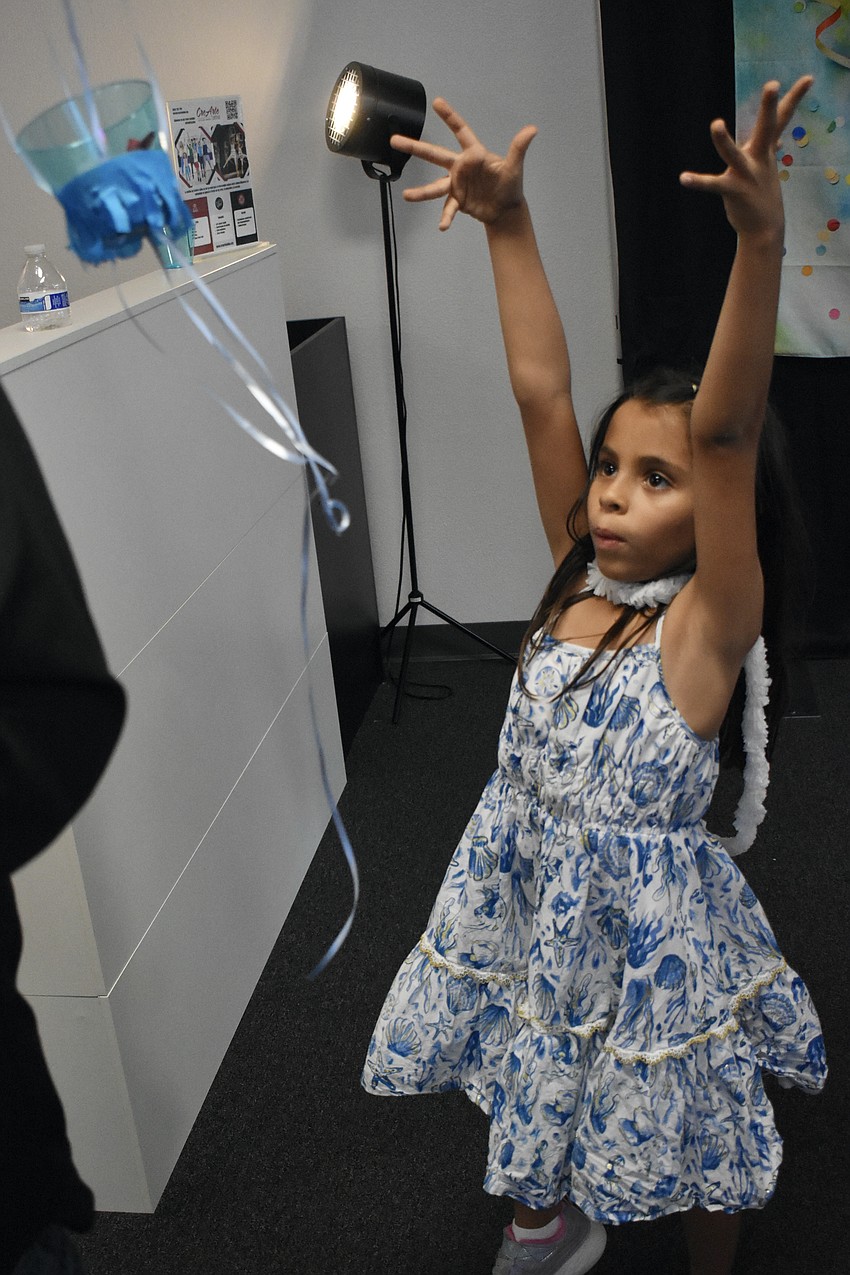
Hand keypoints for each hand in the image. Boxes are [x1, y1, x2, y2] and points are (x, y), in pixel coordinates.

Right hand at [390, 97, 537, 229]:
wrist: (505, 210)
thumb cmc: (510, 185)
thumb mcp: (514, 167)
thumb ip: (518, 148)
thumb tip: (532, 130)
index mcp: (474, 154)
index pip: (460, 131)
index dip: (450, 117)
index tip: (437, 103)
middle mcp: (461, 167)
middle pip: (434, 154)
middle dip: (415, 147)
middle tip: (395, 140)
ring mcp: (456, 184)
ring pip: (434, 186)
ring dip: (421, 192)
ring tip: (406, 195)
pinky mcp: (457, 200)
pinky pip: (448, 208)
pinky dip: (446, 217)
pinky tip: (443, 226)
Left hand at [679, 76, 813, 239]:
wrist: (764, 229)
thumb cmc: (762, 194)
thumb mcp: (767, 169)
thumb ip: (769, 152)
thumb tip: (776, 143)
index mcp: (766, 149)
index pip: (782, 118)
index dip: (795, 97)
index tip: (809, 77)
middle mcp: (760, 158)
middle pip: (767, 127)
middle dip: (769, 106)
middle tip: (773, 84)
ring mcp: (747, 174)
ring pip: (734, 154)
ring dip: (723, 140)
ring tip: (716, 124)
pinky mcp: (734, 190)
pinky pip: (714, 185)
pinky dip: (698, 181)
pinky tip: (683, 178)